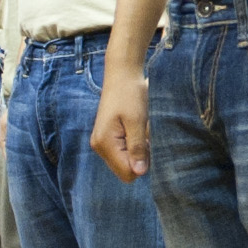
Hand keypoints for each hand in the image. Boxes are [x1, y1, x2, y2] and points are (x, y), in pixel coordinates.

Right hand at [88, 60, 152, 181]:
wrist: (122, 74)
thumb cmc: (131, 94)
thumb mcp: (138, 121)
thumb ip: (137, 147)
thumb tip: (140, 173)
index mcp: (105, 143)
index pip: (127, 173)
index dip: (143, 163)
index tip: (148, 142)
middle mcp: (99, 146)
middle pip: (125, 170)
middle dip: (140, 158)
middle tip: (145, 135)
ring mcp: (101, 143)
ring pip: (125, 162)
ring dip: (138, 150)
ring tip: (140, 130)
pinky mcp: (107, 138)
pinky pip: (123, 152)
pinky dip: (133, 144)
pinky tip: (136, 129)